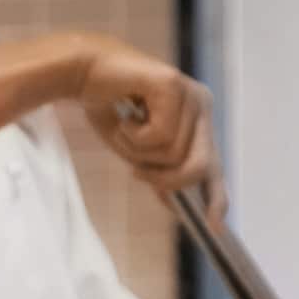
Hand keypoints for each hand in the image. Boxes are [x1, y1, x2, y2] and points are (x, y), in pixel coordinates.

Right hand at [75, 38, 226, 220]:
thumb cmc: (107, 107)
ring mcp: (191, 95)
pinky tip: (125, 116)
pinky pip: (159, 136)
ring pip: (173, 155)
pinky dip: (133, 135)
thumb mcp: (135, 148)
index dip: (215, 198)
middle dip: (165, 180)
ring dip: (139, 152)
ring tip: (124, 129)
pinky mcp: (174, 87)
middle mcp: (201, 105)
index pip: (213, 167)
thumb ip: (157, 169)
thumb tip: (174, 200)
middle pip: (199, 167)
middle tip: (136, 173)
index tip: (214, 227)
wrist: (82, 71)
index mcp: (197, 120)